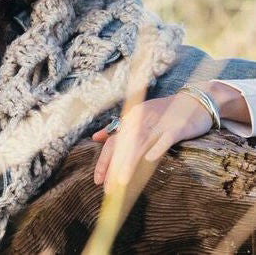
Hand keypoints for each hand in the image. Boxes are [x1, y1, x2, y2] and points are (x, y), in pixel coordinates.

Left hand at [91, 91, 214, 191]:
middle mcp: (141, 120)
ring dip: (130, 162)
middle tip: (107, 188)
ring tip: (121, 181)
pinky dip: (157, 148)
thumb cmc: (164, 113)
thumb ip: (117, 128)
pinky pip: (165, 139)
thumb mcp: (138, 116)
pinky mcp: (176, 128)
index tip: (97, 180)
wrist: (194, 102)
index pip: (113, 142)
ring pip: (140, 144)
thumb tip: (96, 137)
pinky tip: (149, 160)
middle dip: (113, 167)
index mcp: (131, 118)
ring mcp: (159, 124)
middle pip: (123, 145)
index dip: (104, 161)